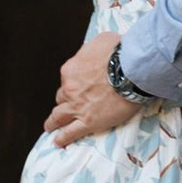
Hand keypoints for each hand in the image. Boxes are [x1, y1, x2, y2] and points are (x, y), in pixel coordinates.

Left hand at [46, 30, 134, 144]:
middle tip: (68, 105)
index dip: (73, 84)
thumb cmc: (119, 53)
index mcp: (70, 70)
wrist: (130, 70)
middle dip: (65, 101)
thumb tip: (95, 52)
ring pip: (59, 116)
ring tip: (51, 127)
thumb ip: (92, 49)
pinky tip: (58, 141)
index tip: (80, 86)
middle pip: (62, 98)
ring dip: (54, 122)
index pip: (67, 80)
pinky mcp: (88, 121)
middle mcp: (70, 89)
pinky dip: (63, 138)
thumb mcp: (101, 41)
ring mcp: (77, 107)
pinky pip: (70, 133)